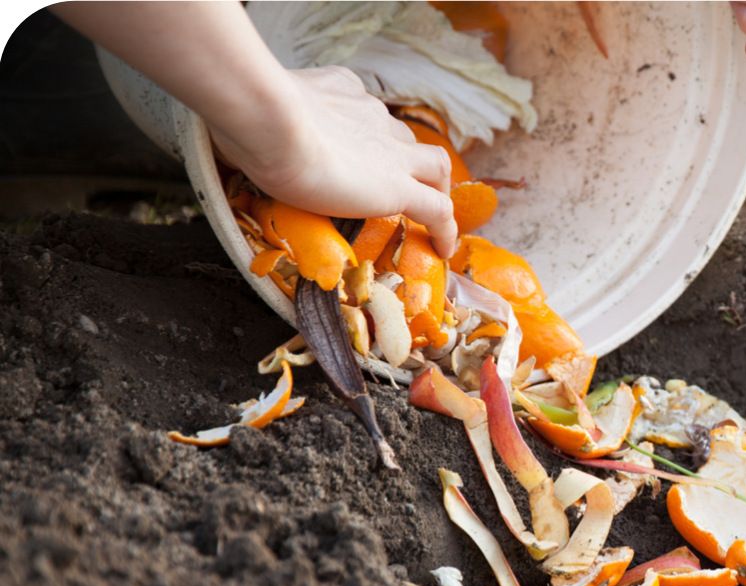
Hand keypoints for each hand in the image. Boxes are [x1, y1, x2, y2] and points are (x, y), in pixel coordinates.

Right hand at [54, 2, 459, 256]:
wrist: (267, 118)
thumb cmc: (247, 110)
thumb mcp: (249, 107)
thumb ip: (249, 109)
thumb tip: (214, 109)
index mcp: (343, 93)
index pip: (367, 112)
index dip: (370, 135)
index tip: (363, 153)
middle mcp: (373, 117)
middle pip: (405, 139)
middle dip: (408, 161)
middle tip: (402, 189)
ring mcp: (391, 153)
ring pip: (435, 168)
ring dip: (437, 191)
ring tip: (433, 220)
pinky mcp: (397, 187)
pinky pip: (439, 210)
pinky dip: (447, 230)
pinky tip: (447, 249)